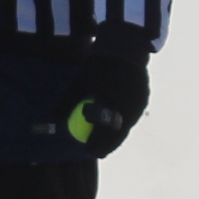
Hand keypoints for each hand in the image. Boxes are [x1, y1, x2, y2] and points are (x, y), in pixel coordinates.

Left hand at [62, 23, 153, 155]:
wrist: (123, 46)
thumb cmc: (97, 64)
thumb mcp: (79, 82)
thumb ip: (67, 102)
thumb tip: (54, 119)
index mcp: (113, 104)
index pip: (105, 133)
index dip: (97, 145)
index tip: (87, 151)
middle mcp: (129, 106)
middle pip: (119, 134)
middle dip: (108, 145)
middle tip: (97, 152)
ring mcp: (140, 103)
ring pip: (127, 125)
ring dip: (117, 134)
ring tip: (106, 142)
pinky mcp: (144, 97)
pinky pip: (132, 115)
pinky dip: (123, 120)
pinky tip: (115, 123)